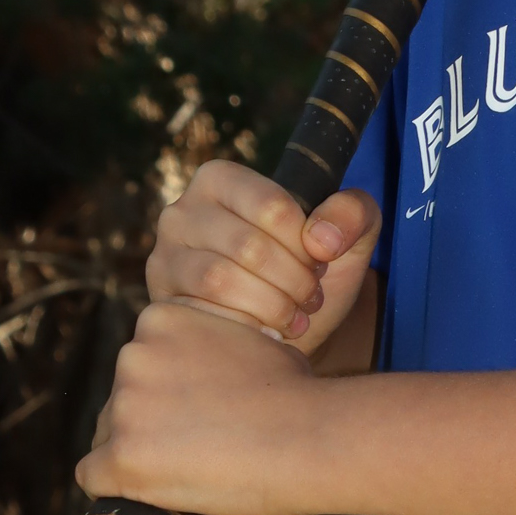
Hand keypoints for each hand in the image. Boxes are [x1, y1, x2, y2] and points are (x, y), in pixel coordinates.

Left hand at [76, 301, 338, 514]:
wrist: (312, 435)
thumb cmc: (297, 394)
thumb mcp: (252, 341)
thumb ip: (218, 348)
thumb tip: (218, 368)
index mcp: (160, 318)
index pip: (141, 362)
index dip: (166, 394)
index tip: (196, 415)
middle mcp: (132, 354)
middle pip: (122, 400)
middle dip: (149, 424)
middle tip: (194, 449)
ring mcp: (125, 405)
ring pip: (109, 438)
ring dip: (136, 456)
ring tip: (187, 473)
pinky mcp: (121, 456)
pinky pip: (93, 477)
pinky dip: (115, 490)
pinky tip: (144, 497)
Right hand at [145, 159, 379, 355]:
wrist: (284, 330)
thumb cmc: (311, 273)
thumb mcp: (349, 238)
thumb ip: (354, 215)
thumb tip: (321, 238)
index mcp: (221, 179)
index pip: (272, 206)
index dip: (306, 243)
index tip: (320, 263)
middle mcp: (182, 210)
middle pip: (248, 246)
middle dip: (292, 280)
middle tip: (310, 298)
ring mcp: (164, 256)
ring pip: (220, 280)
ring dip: (270, 306)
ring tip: (293, 317)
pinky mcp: (161, 302)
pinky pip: (201, 315)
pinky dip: (243, 328)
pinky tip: (264, 335)